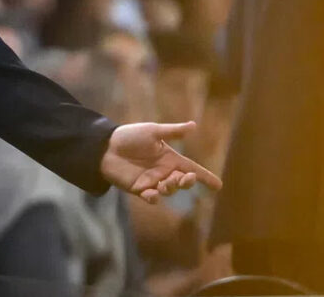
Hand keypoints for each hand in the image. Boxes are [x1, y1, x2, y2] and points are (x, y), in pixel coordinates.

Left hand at [100, 122, 222, 203]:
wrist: (105, 146)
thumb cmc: (129, 136)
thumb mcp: (153, 132)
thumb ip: (173, 132)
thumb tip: (194, 125)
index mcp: (169, 158)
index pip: (192, 168)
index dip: (205, 177)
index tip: (218, 185)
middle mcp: (163, 171)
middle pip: (182, 182)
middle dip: (187, 182)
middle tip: (184, 178)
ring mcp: (152, 181)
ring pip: (169, 190)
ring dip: (170, 188)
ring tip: (165, 183)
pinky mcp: (139, 189)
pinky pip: (151, 197)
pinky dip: (154, 198)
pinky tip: (152, 194)